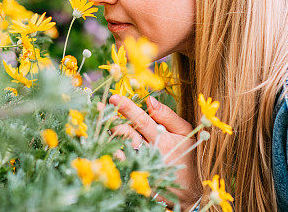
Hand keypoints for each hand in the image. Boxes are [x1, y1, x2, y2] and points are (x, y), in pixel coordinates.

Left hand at [107, 94, 202, 208]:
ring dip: (109, 133)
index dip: (127, 108)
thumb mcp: (184, 132)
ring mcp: (141, 166)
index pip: (142, 120)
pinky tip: (105, 143)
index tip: (114, 97)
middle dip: (112, 119)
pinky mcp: (135, 177)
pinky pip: (118, 163)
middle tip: (100, 107)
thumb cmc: (187, 155)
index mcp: (163, 140)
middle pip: (126, 133)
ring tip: (100, 121)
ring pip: (120, 147)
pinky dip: (111, 151)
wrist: (188, 190)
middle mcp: (150, 153)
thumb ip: (167, 116)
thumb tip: (150, 100)